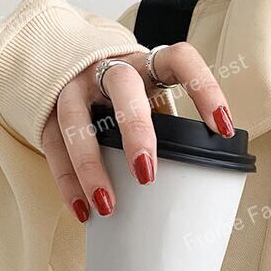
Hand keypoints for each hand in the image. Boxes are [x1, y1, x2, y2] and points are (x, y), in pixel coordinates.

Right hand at [41, 44, 234, 222]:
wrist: (67, 65)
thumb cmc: (127, 96)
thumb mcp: (153, 101)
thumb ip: (173, 130)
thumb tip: (204, 184)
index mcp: (146, 64)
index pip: (180, 60)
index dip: (204, 89)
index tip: (222, 128)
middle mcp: (108, 68)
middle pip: (122, 86)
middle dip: (135, 130)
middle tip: (147, 174)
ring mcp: (74, 87)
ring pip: (77, 120)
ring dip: (91, 165)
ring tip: (107, 205)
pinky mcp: (48, 111)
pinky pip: (53, 146)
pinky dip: (67, 182)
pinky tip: (82, 210)